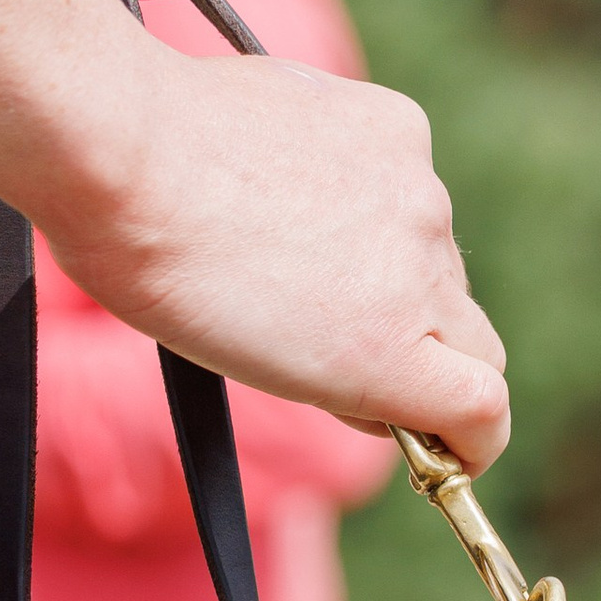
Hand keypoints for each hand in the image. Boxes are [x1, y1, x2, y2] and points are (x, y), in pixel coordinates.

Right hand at [0, 0, 509, 467]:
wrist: (121, 157)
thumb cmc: (131, 152)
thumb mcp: (237, 147)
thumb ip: (288, 193)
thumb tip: (285, 258)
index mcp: (388, 134)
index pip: (425, 235)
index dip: (400, 292)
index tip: (350, 320)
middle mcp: (419, 197)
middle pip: (449, 297)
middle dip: (412, 337)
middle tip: (330, 363)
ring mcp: (417, 269)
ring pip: (465, 351)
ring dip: (410, 374)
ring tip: (320, 385)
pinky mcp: (398, 348)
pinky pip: (478, 407)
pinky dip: (471, 443)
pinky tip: (449, 467)